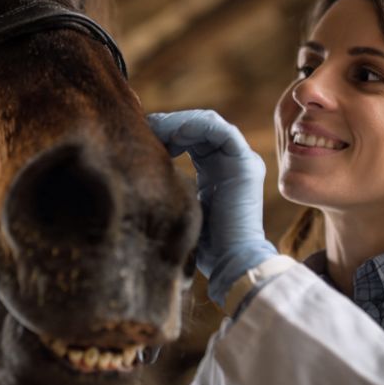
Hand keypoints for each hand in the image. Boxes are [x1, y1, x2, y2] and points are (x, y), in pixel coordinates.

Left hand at [148, 110, 276, 307]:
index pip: (190, 137)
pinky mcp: (247, 164)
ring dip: (179, 122)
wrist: (229, 263)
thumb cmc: (199, 244)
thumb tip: (136, 166)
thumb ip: (167, 183)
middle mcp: (230, 162)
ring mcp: (241, 161)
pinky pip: (223, 132)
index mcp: (214, 171)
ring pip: (209, 123)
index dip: (165, 132)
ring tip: (156, 128)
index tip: (140, 135)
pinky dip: (198, 127)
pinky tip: (175, 135)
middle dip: (169, 123)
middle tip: (144, 126)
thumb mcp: (176, 205)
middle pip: (198, 126)